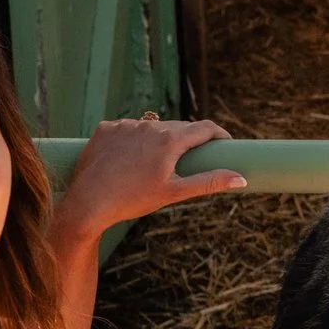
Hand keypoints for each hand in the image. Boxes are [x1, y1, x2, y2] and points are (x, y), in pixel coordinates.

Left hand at [52, 114, 244, 244]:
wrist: (88, 202)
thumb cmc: (133, 200)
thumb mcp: (175, 192)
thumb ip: (209, 182)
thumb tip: (240, 178)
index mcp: (170, 139)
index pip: (205, 127)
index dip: (219, 134)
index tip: (225, 143)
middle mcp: (149, 125)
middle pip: (178, 127)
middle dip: (188, 141)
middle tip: (190, 160)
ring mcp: (125, 125)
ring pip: (152, 128)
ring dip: (159, 140)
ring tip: (153, 165)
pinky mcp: (106, 129)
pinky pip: (127, 130)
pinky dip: (133, 141)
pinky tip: (128, 160)